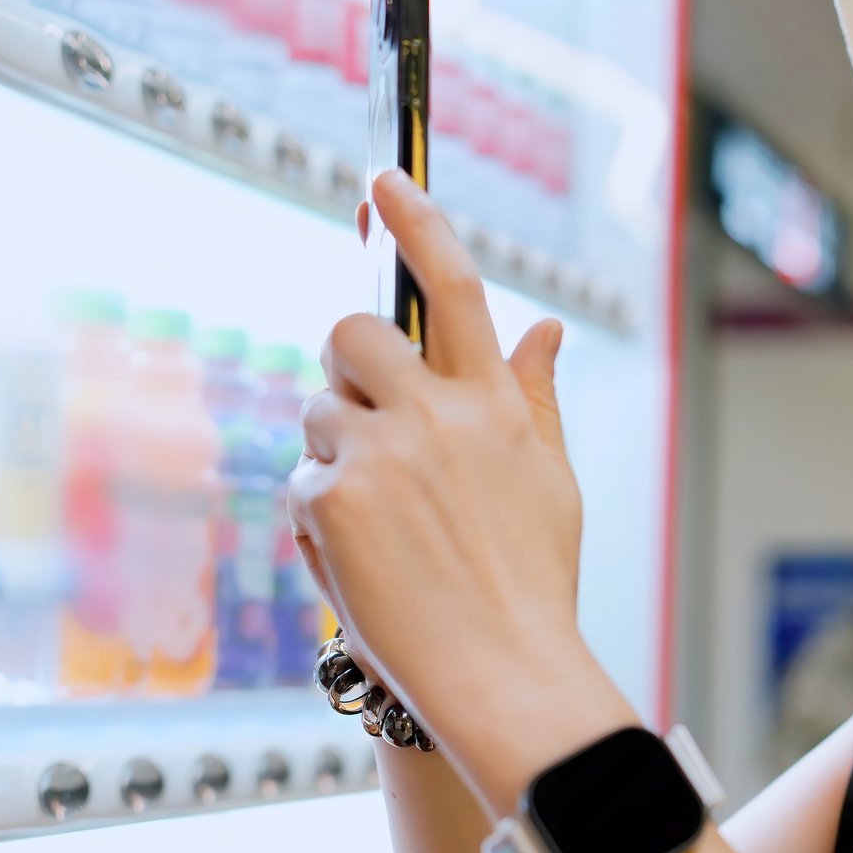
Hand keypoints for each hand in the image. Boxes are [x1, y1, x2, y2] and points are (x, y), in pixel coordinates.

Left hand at [289, 170, 637, 811]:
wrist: (503, 674)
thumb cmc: (531, 583)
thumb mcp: (550, 481)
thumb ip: (533, 396)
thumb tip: (545, 327)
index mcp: (496, 402)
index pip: (453, 284)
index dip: (417, 221)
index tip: (383, 178)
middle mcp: (438, 413)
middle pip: (355, 331)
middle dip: (346, 363)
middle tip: (363, 415)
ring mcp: (382, 453)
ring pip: (319, 407)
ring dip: (333, 449)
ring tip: (378, 519)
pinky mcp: (332, 498)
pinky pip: (303, 479)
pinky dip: (321, 516)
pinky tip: (363, 560)